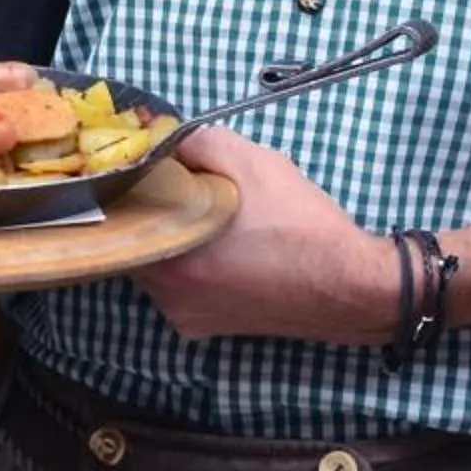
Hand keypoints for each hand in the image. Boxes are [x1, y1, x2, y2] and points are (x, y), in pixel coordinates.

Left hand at [127, 126, 392, 346]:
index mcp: (169, 257)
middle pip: (135, 240)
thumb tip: (164, 141)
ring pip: (156, 264)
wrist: (350, 285)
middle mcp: (167, 296)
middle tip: (180, 189)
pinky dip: (190, 266)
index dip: (131, 185)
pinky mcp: (205, 330)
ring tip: (205, 217)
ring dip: (172, 239)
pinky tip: (221, 249)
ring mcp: (185, 317)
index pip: (121, 215)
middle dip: (153, 212)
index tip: (148, 168)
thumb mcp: (249, 160)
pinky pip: (179, 287)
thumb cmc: (300, 223)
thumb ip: (195, 144)